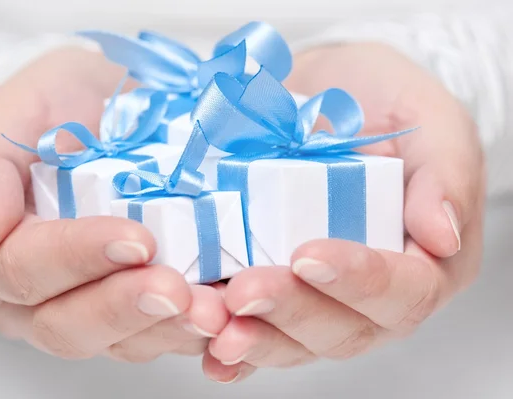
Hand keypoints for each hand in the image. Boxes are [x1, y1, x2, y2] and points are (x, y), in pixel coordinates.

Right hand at [0, 47, 228, 361]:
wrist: (99, 110)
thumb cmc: (53, 108)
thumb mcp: (13, 114)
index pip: (25, 268)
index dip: (78, 257)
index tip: (136, 239)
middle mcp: (32, 295)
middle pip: (67, 324)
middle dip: (125, 306)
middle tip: (176, 289)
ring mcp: (85, 307)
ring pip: (118, 341)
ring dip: (168, 329)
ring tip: (211, 311)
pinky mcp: (132, 310)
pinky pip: (157, 335)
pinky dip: (191, 330)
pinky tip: (224, 317)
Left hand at [203, 43, 484, 382]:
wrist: (326, 89)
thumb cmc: (386, 104)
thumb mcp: (431, 122)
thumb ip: (446, 175)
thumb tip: (441, 236)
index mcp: (424, 262)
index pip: (404, 291)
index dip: (359, 282)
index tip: (308, 256)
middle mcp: (371, 295)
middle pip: (341, 328)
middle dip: (289, 312)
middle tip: (244, 291)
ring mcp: (320, 299)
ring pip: (293, 341)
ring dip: (252, 338)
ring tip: (213, 324)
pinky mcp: (276, 293)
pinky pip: (256, 331)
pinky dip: (231, 349)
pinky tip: (207, 347)